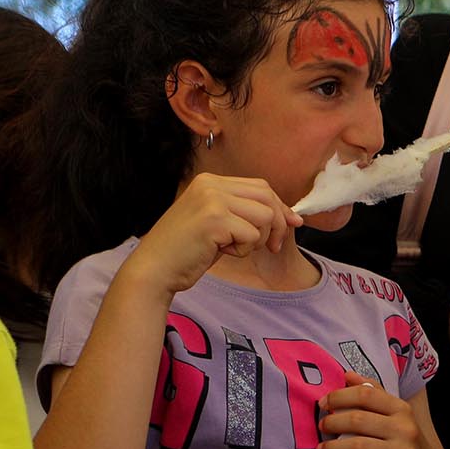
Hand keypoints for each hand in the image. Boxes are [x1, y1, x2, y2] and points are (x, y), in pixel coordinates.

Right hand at [122, 173, 300, 295]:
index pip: (261, 187)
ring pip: (265, 216)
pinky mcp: (214, 220)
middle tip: (273, 247)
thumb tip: (294, 217)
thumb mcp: (220, 223)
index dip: (280, 208)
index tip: (291, 225)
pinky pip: (253, 235)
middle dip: (279, 225)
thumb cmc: (188, 250)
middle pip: (268, 197)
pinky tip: (221, 251)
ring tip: (233, 247)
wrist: (155, 268)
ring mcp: (211, 200)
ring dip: (258, 239)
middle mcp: (211, 184)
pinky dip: (243, 250)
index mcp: (210, 181)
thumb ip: (248, 213)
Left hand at [317, 372, 449, 448]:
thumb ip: (375, 395)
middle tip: (321, 429)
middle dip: (331, 423)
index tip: (323, 404)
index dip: (339, 396)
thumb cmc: (408, 444)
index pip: (366, 393)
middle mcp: (405, 429)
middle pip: (358, 419)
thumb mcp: (398, 417)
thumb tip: (348, 376)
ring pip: (358, 447)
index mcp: (402, 410)